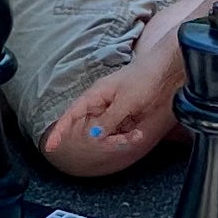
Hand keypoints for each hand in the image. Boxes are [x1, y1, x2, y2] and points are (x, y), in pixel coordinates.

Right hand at [43, 47, 176, 170]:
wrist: (167, 70)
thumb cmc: (144, 79)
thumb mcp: (126, 102)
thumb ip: (108, 120)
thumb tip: (93, 136)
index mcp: (96, 95)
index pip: (71, 114)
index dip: (60, 131)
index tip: (50, 147)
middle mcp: (101, 103)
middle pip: (90, 128)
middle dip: (103, 139)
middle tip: (121, 142)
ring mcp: (113, 109)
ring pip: (106, 132)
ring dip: (119, 138)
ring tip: (136, 136)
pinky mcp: (126, 114)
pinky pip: (120, 131)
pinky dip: (127, 135)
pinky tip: (139, 134)